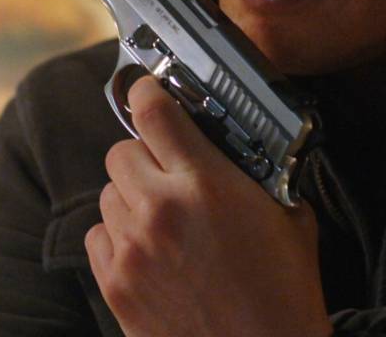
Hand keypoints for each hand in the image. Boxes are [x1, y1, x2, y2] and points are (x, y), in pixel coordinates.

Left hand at [85, 76, 331, 336]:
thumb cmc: (283, 292)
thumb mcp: (287, 215)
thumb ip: (255, 172)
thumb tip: (235, 146)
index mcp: (205, 184)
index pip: (153, 111)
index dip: (149, 93)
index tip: (151, 91)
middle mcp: (160, 209)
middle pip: (122, 150)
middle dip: (147, 155)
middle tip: (171, 171)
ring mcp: (132, 249)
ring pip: (108, 192)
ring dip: (132, 195)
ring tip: (165, 218)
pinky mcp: (115, 284)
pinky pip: (98, 235)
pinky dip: (118, 235)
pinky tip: (149, 249)